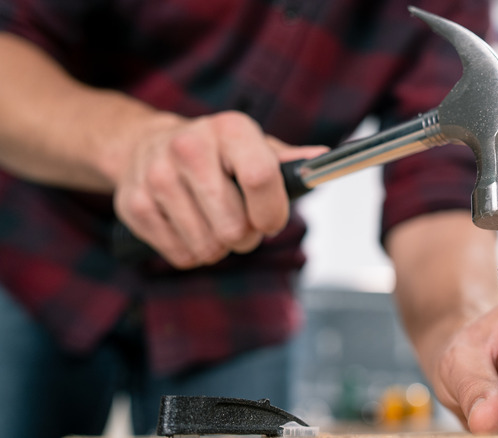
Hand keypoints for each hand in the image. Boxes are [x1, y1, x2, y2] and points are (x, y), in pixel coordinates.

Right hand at [114, 110, 327, 267]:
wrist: (146, 144)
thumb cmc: (216, 153)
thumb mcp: (254, 147)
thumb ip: (288, 161)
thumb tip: (323, 160)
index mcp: (230, 130)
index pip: (260, 178)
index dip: (272, 212)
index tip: (271, 222)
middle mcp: (189, 147)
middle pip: (234, 226)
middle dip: (246, 237)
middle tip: (240, 223)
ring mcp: (156, 176)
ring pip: (207, 247)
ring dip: (219, 247)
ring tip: (215, 224)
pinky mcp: (133, 204)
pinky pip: (180, 255)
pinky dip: (192, 252)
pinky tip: (189, 228)